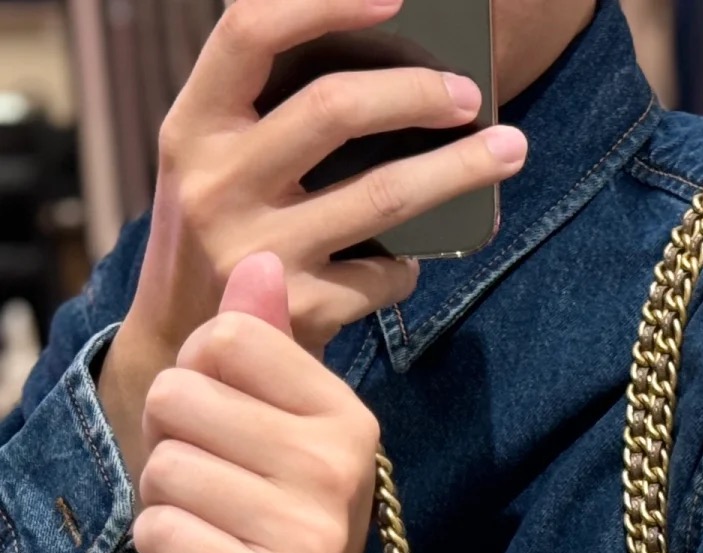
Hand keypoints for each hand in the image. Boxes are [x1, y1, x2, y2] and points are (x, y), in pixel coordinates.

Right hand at [100, 0, 526, 480]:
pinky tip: (411, 261)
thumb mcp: (214, 163)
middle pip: (334, 108)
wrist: (186, 358)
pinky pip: (385, 274)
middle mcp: (215, 181)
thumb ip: (267, 111)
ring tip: (508, 151)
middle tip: (469, 95)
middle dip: (417, 92)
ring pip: (383, 195)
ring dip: (459, 170)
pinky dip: (410, 266)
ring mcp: (255, 250)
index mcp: (192, 124)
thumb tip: (383, 54)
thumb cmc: (220, 236)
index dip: (325, 2)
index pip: (250, 30)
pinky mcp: (296, 311)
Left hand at [133, 252, 391, 552]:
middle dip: (169, 439)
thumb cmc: (287, 524)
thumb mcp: (290, 429)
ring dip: (164, 498)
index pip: (228, 337)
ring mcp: (309, 534)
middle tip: (208, 481)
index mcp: (348, 418)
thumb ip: (269, 345)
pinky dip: (163, 545)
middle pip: (180, 395)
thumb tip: (259, 258)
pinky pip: (160, 529)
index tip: (221, 420)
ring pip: (164, 466)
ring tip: (208, 524)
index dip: (196, 371)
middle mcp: (338, 470)